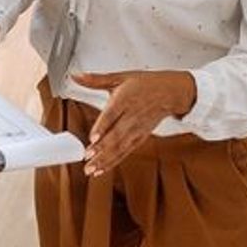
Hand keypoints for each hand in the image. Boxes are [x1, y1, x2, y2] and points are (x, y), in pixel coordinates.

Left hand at [70, 69, 195, 176]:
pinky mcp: (140, 137)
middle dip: (101, 149)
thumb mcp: (120, 77)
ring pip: (120, 146)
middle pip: (115, 135)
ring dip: (106, 159)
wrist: (171, 93)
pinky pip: (126, 151)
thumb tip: (76, 76)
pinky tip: (102, 169)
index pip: (112, 114)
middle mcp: (132, 116)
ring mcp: (137, 129)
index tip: (93, 138)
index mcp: (125, 99)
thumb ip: (96, 80)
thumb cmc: (145, 84)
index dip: (103, 127)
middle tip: (87, 158)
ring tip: (91, 169)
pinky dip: (114, 161)